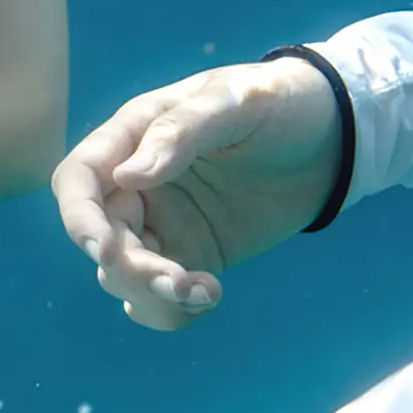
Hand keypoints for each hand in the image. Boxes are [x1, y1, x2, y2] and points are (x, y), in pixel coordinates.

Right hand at [52, 57, 342, 331]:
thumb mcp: (235, 102)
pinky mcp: (193, 257)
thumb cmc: (279, 103)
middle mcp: (137, 185)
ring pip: (123, 276)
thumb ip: (180, 133)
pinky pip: (161, 297)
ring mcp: (163, 225)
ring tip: (207, 292)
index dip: (80, 218)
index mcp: (133, 138)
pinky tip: (211, 294)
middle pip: (101, 238)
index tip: (106, 249)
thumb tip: (128, 176)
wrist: (334, 138)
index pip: (78, 181)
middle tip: (180, 283)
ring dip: (152, 295)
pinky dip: (173, 310)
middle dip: (132, 268)